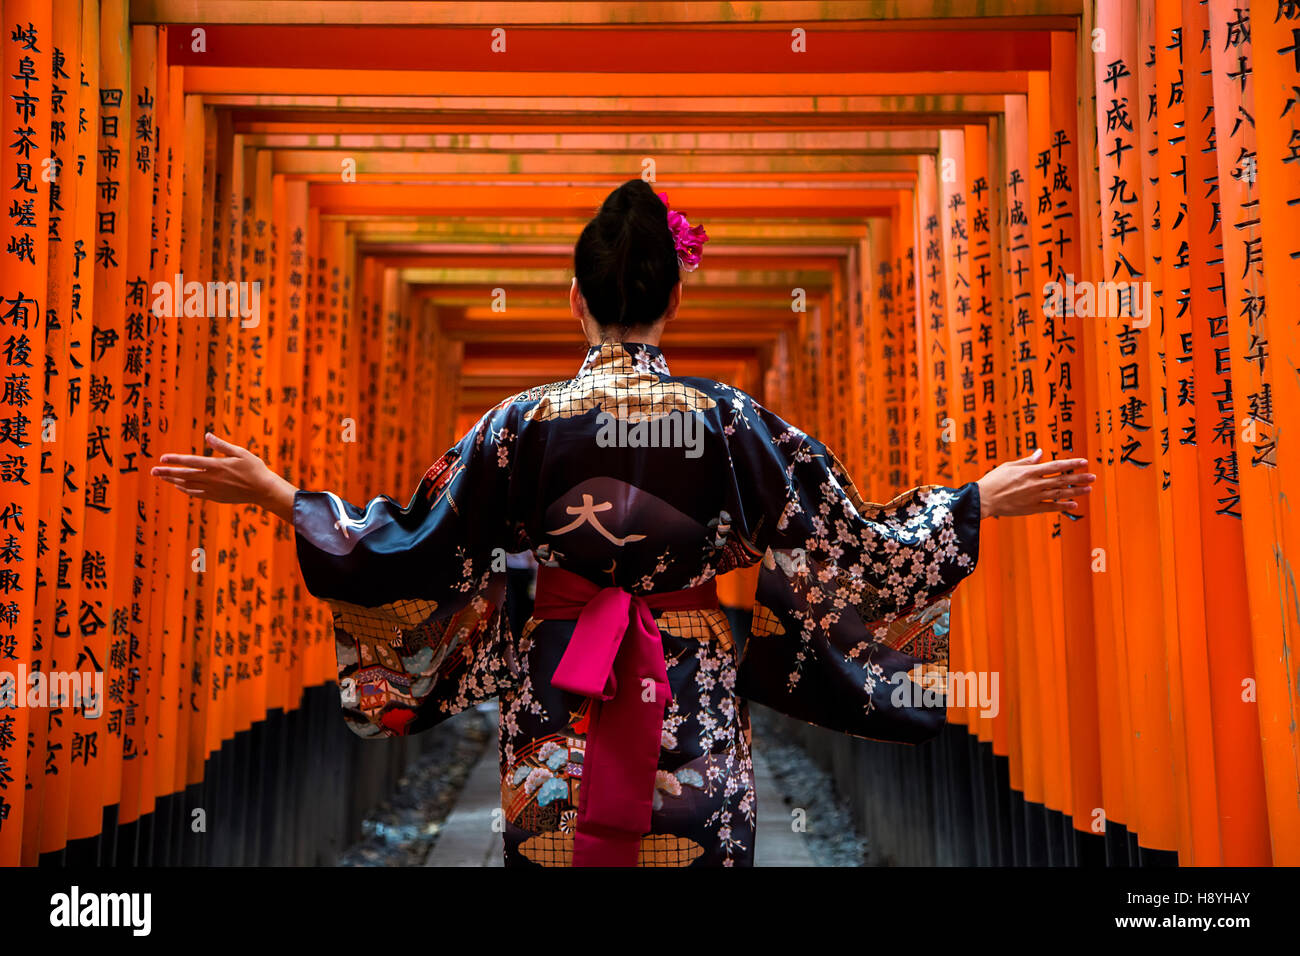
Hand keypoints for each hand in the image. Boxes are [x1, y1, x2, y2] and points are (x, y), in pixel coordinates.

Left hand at [150, 432, 297, 522]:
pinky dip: (185, 490)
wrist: (263, 490)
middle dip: (167, 472)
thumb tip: (207, 435)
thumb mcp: (240, 453)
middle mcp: (211, 478)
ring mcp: (212, 489)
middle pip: (184, 475)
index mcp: (216, 465)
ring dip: (173, 481)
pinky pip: (196, 493)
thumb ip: (222, 445)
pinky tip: (179, 487)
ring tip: (162, 478)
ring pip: (187, 485)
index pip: (190, 461)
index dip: (175, 459)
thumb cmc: (254, 469)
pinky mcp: (216, 497)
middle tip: (153, 471)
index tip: (162, 458)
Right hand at [975, 448, 1094, 517]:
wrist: (984, 499)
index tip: (1084, 462)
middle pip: (1062, 480)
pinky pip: (1050, 507)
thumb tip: (1040, 453)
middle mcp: (1034, 484)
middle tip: (1093, 477)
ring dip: (1075, 491)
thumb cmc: (994, 480)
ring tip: (1088, 489)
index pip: (1055, 466)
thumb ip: (1027, 461)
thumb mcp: (1009, 466)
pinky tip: (1073, 504)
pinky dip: (1063, 506)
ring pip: (1059, 494)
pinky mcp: (1031, 508)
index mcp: (1029, 471)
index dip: (1071, 464)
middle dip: (1079, 478)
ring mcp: (1034, 497)